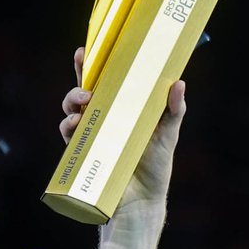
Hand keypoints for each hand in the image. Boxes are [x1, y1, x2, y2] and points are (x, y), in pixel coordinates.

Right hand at [59, 45, 187, 205]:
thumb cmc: (155, 167)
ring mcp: (92, 134)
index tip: (90, 46)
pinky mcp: (83, 152)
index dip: (97, 62)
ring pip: (73, 107)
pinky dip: (69, 126)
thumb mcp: (167, 134)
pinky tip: (76, 124)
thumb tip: (179, 82)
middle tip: (81, 62)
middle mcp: (105, 118)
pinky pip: (69, 134)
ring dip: (73, 98)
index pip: (108, 79)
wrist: (142, 201)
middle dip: (79, 73)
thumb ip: (174, 110)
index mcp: (123, 108)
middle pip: (86, 88)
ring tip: (84, 100)